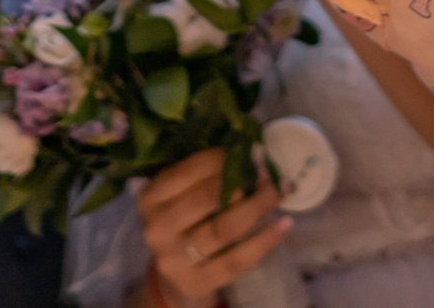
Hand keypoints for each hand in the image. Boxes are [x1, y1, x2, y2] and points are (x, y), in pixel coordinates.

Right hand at [134, 149, 288, 307]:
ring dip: (258, 206)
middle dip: (244, 181)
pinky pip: (236, 260)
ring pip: (224, 228)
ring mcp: (173, 259)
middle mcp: (156, 228)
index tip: (250, 153)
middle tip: (269, 172)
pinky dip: (264, 241)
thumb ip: (202, 175)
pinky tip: (284, 224)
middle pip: (208, 199)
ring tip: (280, 191)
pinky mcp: (195, 282)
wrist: (176, 275)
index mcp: (149, 198)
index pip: (187, 172)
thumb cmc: (184, 222)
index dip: (222, 159)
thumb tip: (249, 151)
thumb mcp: (179, 196)